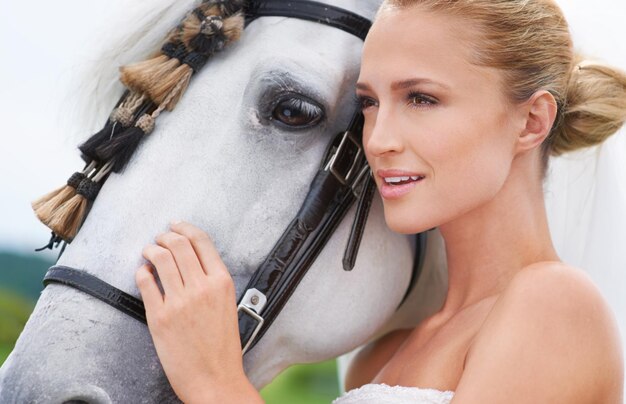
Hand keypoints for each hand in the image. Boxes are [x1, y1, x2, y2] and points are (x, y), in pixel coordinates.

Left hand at [136, 221, 261, 402]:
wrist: (215, 380)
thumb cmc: (223, 348)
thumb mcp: (227, 306)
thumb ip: (212, 282)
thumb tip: (190, 261)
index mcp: (222, 283)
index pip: (201, 241)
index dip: (185, 227)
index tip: (176, 224)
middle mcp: (201, 287)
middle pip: (178, 244)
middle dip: (165, 235)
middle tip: (159, 237)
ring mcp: (179, 302)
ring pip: (160, 258)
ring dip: (150, 248)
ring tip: (148, 250)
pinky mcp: (159, 317)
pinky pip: (145, 282)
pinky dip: (141, 271)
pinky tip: (142, 271)